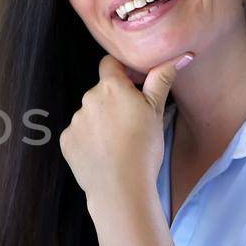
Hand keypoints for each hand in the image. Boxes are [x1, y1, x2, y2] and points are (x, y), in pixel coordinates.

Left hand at [59, 53, 191, 198]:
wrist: (121, 188)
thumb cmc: (143, 149)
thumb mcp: (156, 112)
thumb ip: (160, 80)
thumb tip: (179, 56)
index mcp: (110, 87)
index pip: (110, 64)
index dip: (123, 71)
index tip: (134, 85)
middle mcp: (87, 99)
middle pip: (101, 92)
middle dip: (114, 102)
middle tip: (132, 123)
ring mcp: (75, 121)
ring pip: (90, 114)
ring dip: (101, 122)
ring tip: (118, 143)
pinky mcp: (66, 141)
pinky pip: (79, 134)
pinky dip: (89, 140)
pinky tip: (104, 154)